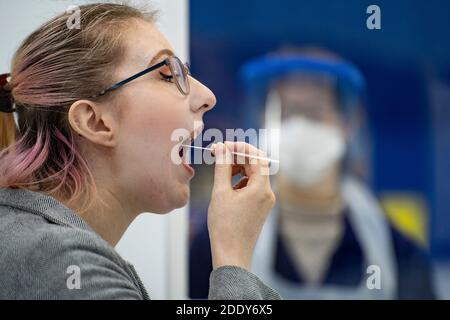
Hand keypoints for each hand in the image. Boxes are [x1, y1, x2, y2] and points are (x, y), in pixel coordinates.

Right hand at [207, 141, 275, 270]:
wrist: (231, 254)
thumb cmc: (225, 226)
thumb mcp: (220, 192)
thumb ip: (223, 167)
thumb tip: (222, 149)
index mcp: (262, 188)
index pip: (256, 156)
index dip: (240, 147)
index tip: (224, 145)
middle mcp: (268, 193)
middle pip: (256, 165)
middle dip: (237, 157)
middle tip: (218, 153)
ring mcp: (265, 201)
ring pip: (253, 175)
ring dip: (238, 168)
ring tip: (220, 169)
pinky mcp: (260, 207)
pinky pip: (252, 186)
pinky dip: (240, 181)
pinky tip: (227, 186)